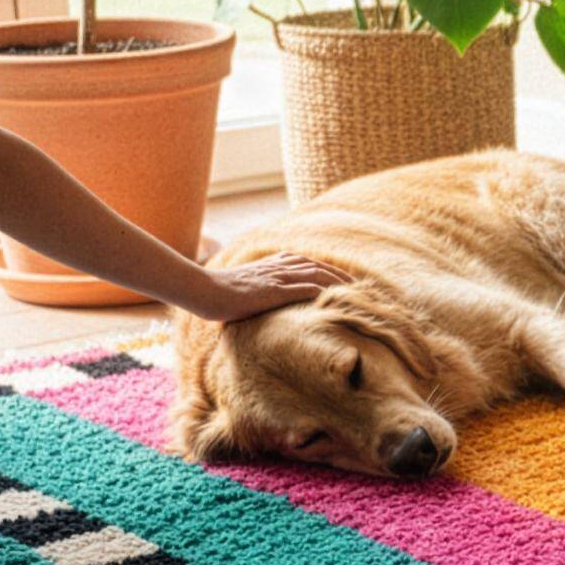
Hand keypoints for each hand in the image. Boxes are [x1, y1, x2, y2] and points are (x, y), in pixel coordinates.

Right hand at [189, 253, 349, 321]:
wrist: (203, 290)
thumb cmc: (222, 292)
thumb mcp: (249, 286)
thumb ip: (265, 287)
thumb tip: (274, 300)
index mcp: (274, 264)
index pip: (311, 263)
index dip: (331, 271)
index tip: (348, 281)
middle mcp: (278, 267)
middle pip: (318, 267)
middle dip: (341, 276)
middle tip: (361, 287)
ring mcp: (275, 278)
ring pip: (315, 276)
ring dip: (338, 283)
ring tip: (355, 293)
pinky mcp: (271, 291)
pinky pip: (301, 289)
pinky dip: (320, 292)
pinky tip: (334, 298)